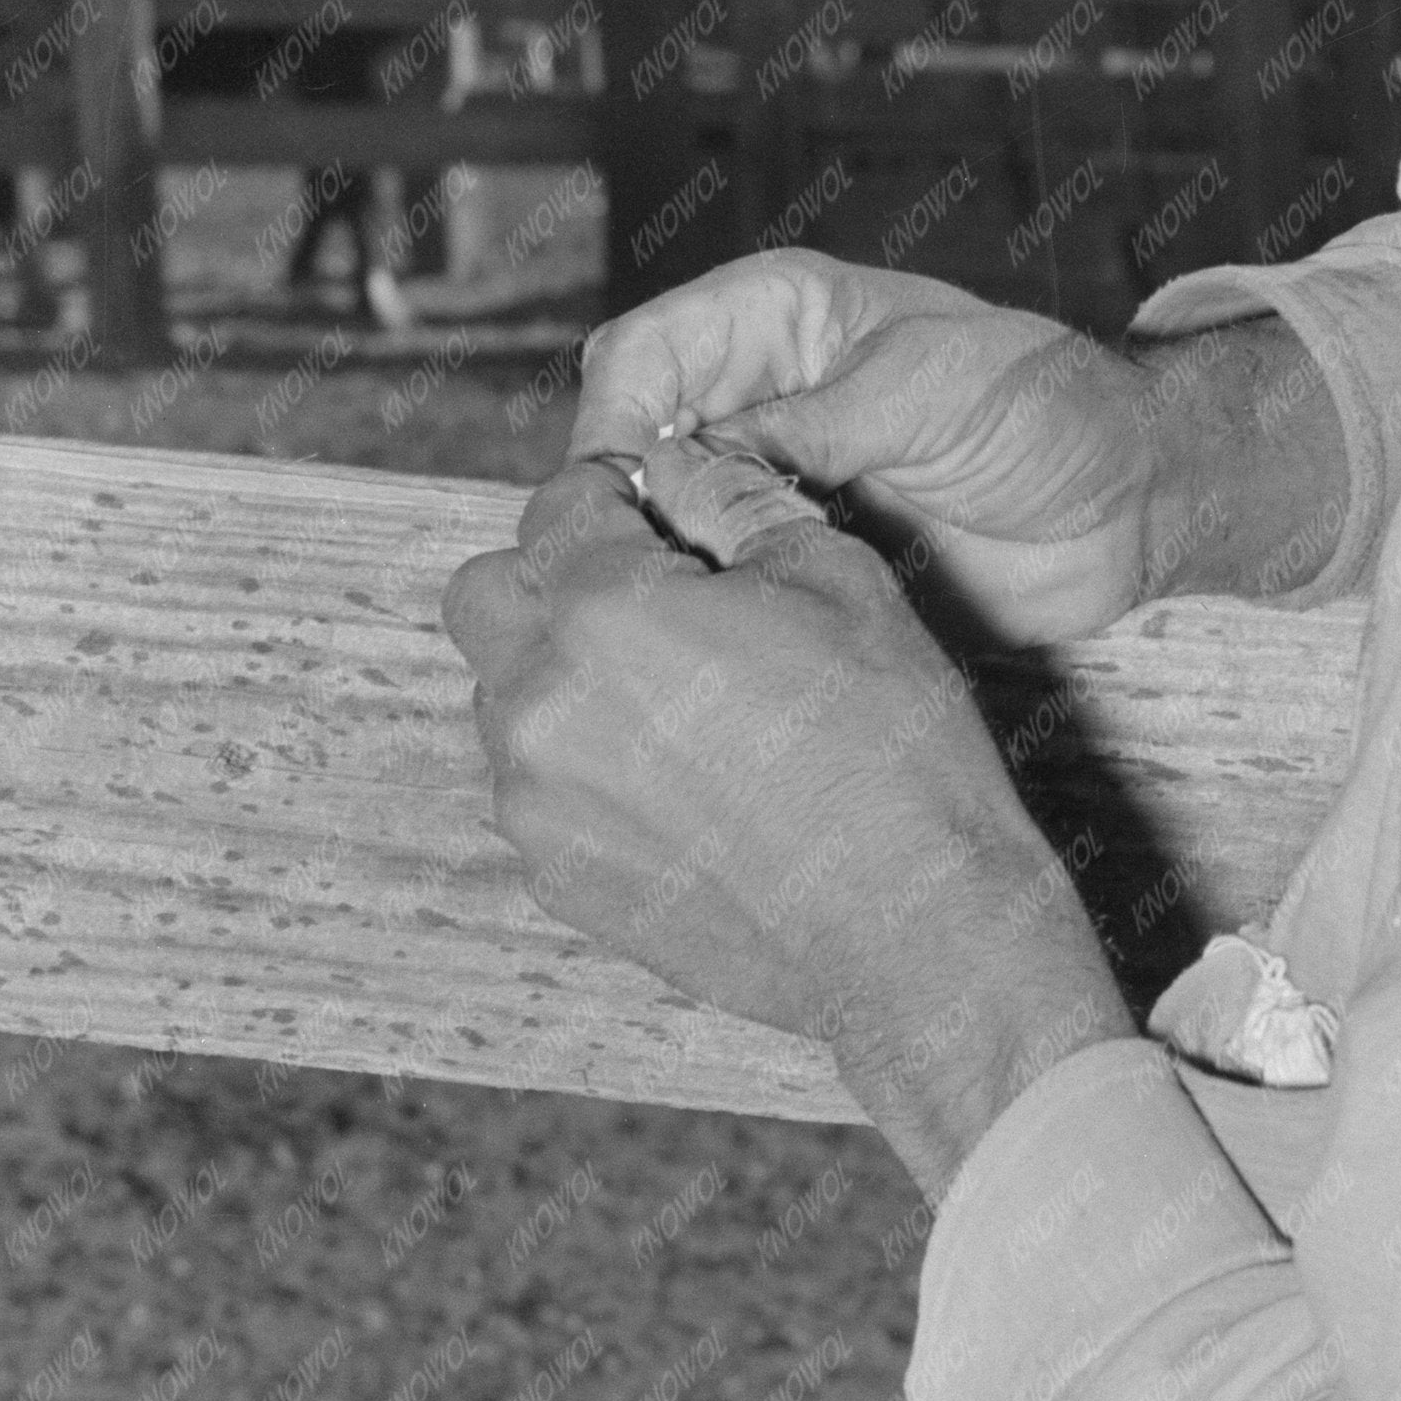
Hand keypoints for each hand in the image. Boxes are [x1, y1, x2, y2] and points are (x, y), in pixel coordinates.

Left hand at [440, 454, 1126, 1188]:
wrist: (911, 930)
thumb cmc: (891, 756)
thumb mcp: (840, 581)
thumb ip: (737, 503)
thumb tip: (685, 470)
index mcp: (603, 608)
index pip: (558, 503)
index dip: (618, 497)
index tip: (664, 520)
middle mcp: (542, 700)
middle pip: (489, 596)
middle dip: (553, 582)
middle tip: (650, 607)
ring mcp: (538, 799)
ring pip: (504, 699)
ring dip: (566, 682)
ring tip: (682, 713)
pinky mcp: (555, 875)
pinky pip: (538, 791)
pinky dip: (588, 772)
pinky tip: (686, 790)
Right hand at [571, 256, 1160, 649]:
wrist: (1132, 504)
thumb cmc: (1051, 409)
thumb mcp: (931, 389)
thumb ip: (818, 420)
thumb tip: (702, 460)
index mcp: (779, 319)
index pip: (644, 354)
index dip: (614, 418)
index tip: (625, 489)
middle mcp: (763, 397)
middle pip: (636, 444)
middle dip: (631, 502)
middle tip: (660, 563)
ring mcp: (780, 480)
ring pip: (672, 521)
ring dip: (673, 561)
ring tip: (706, 603)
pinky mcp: (808, 556)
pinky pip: (732, 583)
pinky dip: (722, 608)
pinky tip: (740, 635)